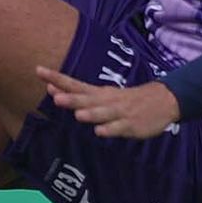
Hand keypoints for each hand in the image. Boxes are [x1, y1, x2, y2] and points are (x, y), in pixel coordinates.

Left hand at [40, 67, 181, 140]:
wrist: (162, 101)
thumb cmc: (126, 100)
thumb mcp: (103, 95)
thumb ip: (79, 96)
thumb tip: (54, 91)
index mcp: (98, 93)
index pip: (74, 83)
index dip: (56, 78)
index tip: (38, 70)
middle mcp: (106, 101)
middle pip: (86, 98)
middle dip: (71, 98)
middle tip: (55, 97)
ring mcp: (119, 113)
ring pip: (102, 113)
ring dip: (90, 113)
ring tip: (78, 115)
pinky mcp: (130, 125)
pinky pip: (118, 128)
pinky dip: (109, 130)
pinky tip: (100, 132)